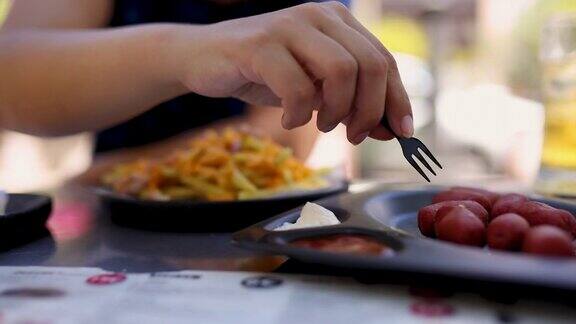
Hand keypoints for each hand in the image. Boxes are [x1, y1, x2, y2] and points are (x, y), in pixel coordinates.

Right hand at [174, 1, 412, 143]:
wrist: (204, 59)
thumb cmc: (265, 73)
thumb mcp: (315, 88)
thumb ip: (351, 102)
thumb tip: (391, 130)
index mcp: (338, 21)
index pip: (384, 60)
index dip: (396, 100)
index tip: (401, 133)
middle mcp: (319, 15)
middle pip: (370, 65)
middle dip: (369, 111)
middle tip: (352, 134)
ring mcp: (290, 26)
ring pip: (341, 72)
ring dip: (337, 111)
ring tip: (320, 124)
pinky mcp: (261, 45)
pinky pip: (297, 87)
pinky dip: (299, 114)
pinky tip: (289, 120)